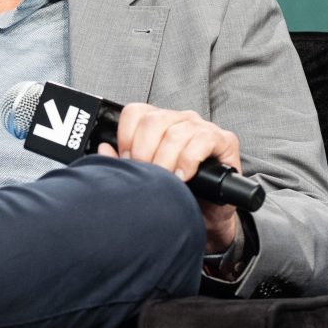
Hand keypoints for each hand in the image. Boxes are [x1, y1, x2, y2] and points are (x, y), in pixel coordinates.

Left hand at [96, 103, 240, 251]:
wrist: (206, 214)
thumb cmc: (177, 192)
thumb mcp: (147, 178)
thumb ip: (124, 162)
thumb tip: (104, 149)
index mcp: (158, 122)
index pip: (134, 113)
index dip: (126, 137)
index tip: (128, 161)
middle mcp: (179, 119)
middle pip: (152, 121)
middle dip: (144, 152)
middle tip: (148, 174)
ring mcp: (201, 127)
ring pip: (175, 132)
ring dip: (165, 160)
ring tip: (166, 180)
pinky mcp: (223, 140)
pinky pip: (202, 140)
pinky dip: (188, 160)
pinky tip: (184, 175)